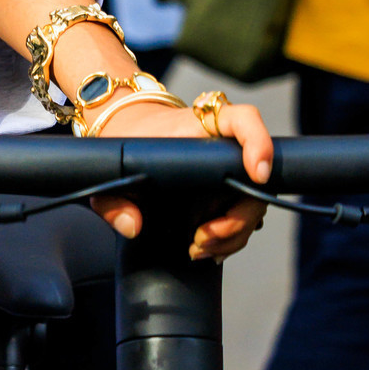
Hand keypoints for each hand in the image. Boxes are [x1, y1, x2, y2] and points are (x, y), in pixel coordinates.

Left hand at [90, 96, 271, 260]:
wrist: (129, 133)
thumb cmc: (126, 142)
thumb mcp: (111, 167)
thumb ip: (112, 197)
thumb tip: (133, 226)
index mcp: (200, 125)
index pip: (242, 119)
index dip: (258, 143)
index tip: (257, 175)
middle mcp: (223, 145)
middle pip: (253, 180)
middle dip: (238, 219)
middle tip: (203, 238)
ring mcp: (229, 169)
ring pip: (253, 203)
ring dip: (234, 235)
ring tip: (199, 248)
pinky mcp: (227, 190)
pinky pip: (243, 215)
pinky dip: (232, 238)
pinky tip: (209, 250)